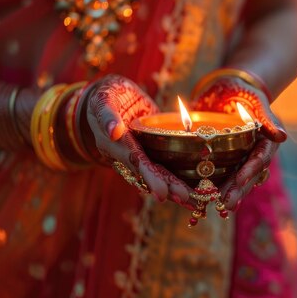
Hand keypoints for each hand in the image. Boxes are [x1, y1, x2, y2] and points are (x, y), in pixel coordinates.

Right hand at [85, 74, 193, 206]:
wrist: (109, 99)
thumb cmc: (106, 95)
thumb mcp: (102, 97)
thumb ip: (106, 113)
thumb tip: (114, 131)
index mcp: (114, 144)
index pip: (134, 161)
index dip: (149, 176)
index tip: (161, 193)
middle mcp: (126, 155)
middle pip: (148, 173)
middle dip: (167, 186)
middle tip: (185, 198)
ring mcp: (138, 156)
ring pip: (157, 174)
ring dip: (174, 188)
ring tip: (193, 203)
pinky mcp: (149, 153)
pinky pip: (163, 167)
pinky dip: (177, 180)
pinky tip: (194, 192)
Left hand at [192, 75, 284, 210]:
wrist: (232, 91)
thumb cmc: (246, 94)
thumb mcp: (258, 103)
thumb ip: (268, 120)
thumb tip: (283, 136)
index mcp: (267, 141)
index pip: (261, 158)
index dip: (251, 169)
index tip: (240, 179)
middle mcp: (258, 153)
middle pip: (250, 175)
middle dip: (239, 189)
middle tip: (227, 204)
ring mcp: (244, 158)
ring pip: (240, 179)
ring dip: (231, 193)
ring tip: (220, 207)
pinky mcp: (231, 160)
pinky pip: (228, 176)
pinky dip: (221, 187)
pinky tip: (211, 199)